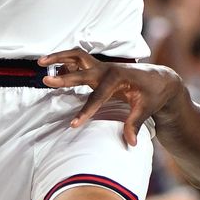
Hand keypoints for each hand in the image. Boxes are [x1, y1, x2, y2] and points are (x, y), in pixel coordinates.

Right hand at [38, 49, 181, 146]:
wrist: (159, 78)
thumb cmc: (153, 93)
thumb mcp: (146, 108)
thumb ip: (135, 124)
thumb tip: (131, 142)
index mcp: (118, 77)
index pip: (98, 96)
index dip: (86, 111)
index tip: (74, 124)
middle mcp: (107, 69)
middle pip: (81, 71)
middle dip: (64, 78)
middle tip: (46, 80)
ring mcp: (101, 66)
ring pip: (76, 56)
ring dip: (59, 56)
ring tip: (40, 61)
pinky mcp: (97, 68)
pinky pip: (77, 61)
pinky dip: (63, 60)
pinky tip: (50, 65)